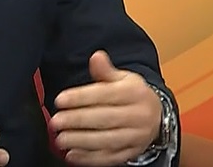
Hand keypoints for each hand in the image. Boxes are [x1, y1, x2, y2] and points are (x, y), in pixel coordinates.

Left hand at [50, 51, 161, 165]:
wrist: (157, 116)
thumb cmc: (133, 95)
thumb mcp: (123, 78)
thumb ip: (105, 70)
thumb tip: (96, 57)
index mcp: (135, 93)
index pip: (104, 95)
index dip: (80, 97)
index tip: (59, 100)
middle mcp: (138, 116)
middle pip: (104, 119)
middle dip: (77, 121)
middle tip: (56, 122)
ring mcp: (136, 137)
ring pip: (107, 141)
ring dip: (81, 141)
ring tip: (60, 139)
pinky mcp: (132, 153)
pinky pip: (110, 158)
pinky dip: (90, 159)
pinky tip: (72, 155)